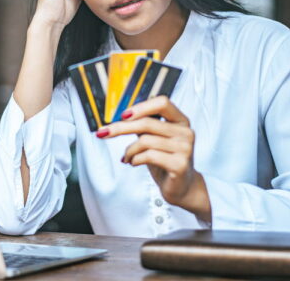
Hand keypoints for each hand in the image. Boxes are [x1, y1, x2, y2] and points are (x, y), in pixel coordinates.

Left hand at [96, 96, 211, 221]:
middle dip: (121, 128)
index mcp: (180, 121)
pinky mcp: (179, 165)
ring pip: (145, 141)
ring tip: (126, 157)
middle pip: (147, 123)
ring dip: (129, 150)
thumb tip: (121, 117)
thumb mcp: (155, 139)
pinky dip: (135, 159)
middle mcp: (185, 132)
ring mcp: (185, 148)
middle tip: (104, 132)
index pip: (162, 102)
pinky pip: (149, 156)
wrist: (182, 187)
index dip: (141, 107)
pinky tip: (134, 163)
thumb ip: (145, 125)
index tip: (122, 115)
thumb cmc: (166, 160)